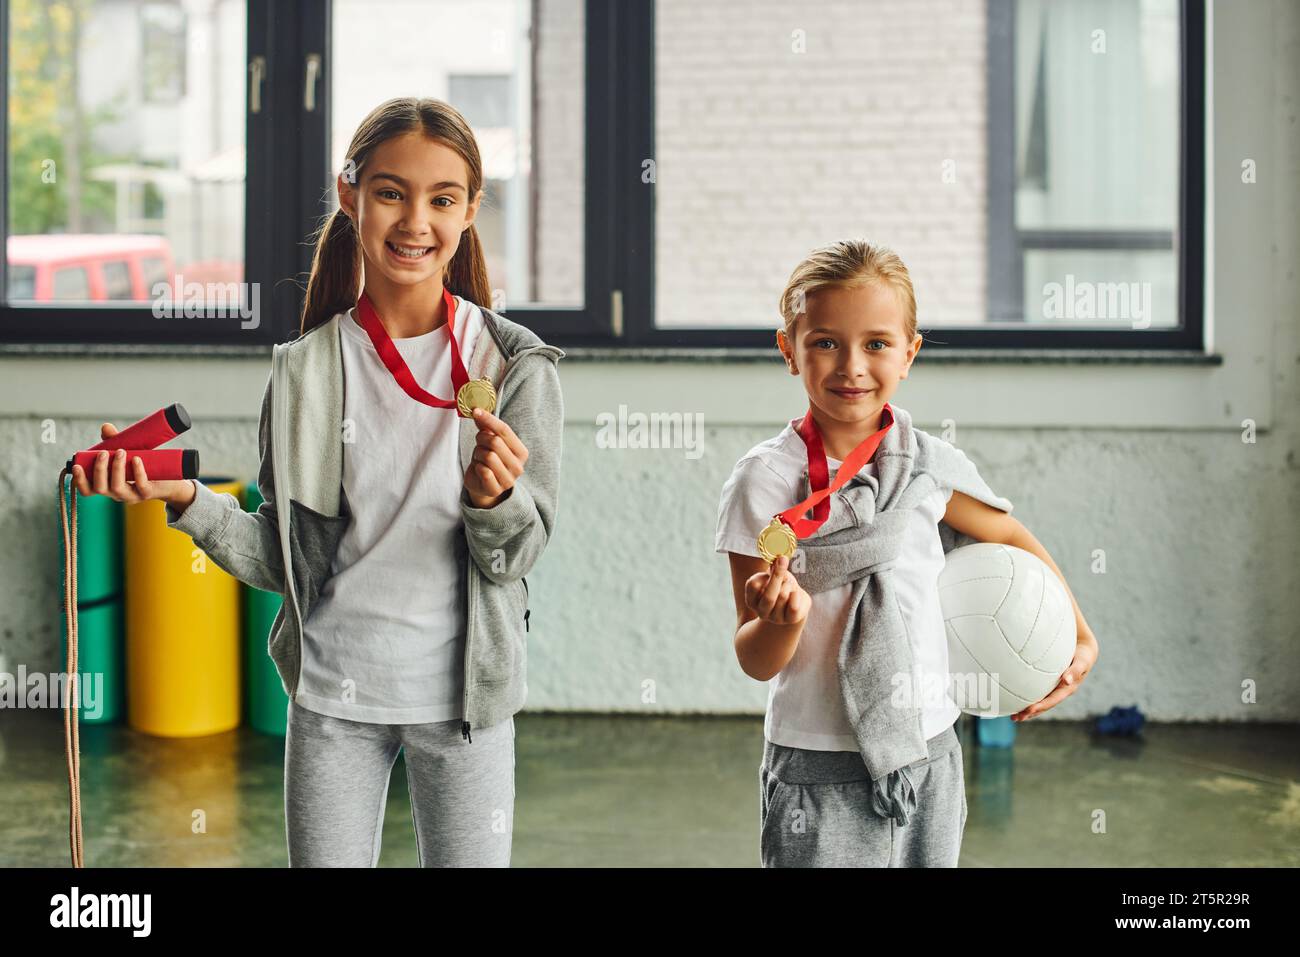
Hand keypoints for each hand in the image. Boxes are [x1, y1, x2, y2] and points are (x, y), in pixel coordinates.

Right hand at [69, 423, 193, 505]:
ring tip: (121, 452)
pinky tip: (137, 459)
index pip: (88, 490)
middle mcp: (116, 493)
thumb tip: (106, 427)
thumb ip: (114, 441)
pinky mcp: (147, 493)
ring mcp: (131, 495)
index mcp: (107, 485)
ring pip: (117, 488)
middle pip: (99, 488)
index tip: (76, 466)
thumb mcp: (128, 453)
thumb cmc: (144, 465)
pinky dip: (137, 472)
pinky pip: (140, 485)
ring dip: (116, 469)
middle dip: (99, 469)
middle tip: (104, 452)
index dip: (79, 481)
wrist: (170, 480)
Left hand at [463, 407, 527, 508]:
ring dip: (478, 454)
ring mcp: (508, 480)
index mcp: (521, 452)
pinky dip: (477, 467)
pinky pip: (484, 471)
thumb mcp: (489, 441)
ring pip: (488, 455)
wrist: (483, 485)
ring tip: (479, 458)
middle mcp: (518, 466)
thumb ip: (486, 427)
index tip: (475, 411)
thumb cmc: (488, 460)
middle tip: (479, 442)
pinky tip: (479, 469)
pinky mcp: (496, 489)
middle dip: (481, 439)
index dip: (489, 419)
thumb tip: (478, 411)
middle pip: (495, 442)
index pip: (505, 430)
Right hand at [744, 554, 810, 626]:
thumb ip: (773, 569)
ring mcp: (776, 618)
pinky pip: (793, 605)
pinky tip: (795, 593)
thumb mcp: (774, 577)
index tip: (773, 562)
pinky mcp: (790, 620)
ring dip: (788, 585)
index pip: (753, 586)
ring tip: (789, 584)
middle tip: (783, 559)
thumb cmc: (780, 587)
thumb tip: (778, 559)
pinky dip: (796, 594)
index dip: (763, 573)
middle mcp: (762, 613)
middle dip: (777, 575)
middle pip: (768, 596)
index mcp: (752, 601)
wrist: (795, 604)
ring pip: (783, 596)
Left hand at [1011, 633, 1097, 720]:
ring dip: (1027, 710)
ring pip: (1040, 702)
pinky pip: (1038, 694)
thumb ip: (1074, 671)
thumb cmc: (1082, 655)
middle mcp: (1060, 692)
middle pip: (1044, 706)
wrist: (1084, 651)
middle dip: (1030, 713)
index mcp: (1067, 689)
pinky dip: (1028, 699)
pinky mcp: (1050, 685)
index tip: (1027, 710)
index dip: (1040, 706)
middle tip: (1015, 718)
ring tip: (1013, 717)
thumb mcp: (1082, 662)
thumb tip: (1066, 680)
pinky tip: (1016, 700)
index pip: (1051, 700)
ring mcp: (1055, 689)